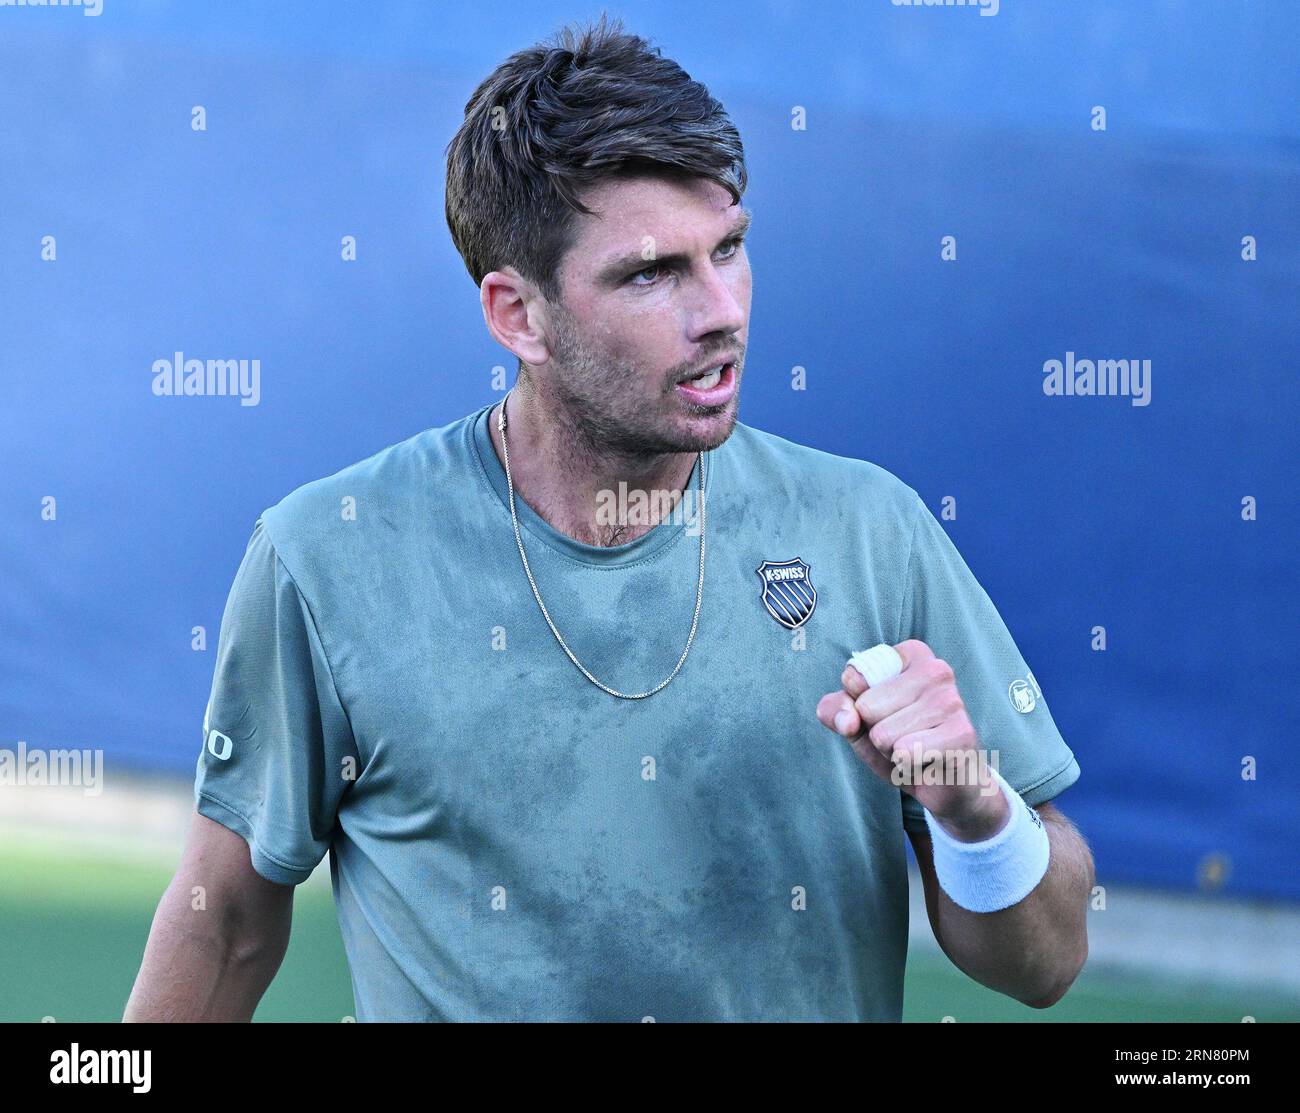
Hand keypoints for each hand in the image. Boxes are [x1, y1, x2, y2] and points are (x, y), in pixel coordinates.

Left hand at [815, 640, 1007, 839]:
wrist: (944, 784)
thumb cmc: (899, 742)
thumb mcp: (856, 722)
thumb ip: (835, 710)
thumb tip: (848, 721)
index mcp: (910, 655)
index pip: (853, 678)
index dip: (857, 707)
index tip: (884, 712)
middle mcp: (936, 669)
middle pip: (867, 707)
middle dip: (875, 733)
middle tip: (902, 736)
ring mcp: (951, 700)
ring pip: (883, 734)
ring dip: (891, 752)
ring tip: (915, 749)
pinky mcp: (961, 733)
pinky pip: (904, 753)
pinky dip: (906, 766)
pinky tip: (927, 762)